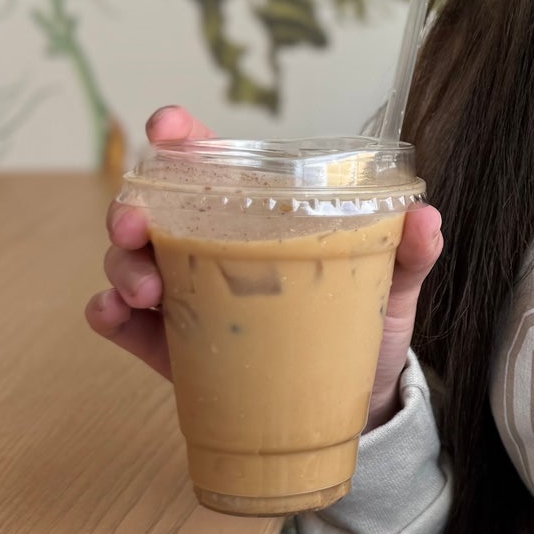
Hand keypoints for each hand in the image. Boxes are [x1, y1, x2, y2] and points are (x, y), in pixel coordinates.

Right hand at [86, 105, 444, 426]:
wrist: (353, 405)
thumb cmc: (362, 326)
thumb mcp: (390, 286)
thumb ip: (408, 253)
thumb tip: (426, 218)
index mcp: (254, 218)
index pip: (206, 165)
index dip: (178, 138)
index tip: (167, 128)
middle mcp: (206, 248)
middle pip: (149, 211)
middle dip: (129, 210)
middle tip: (136, 228)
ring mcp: (183, 297)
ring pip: (127, 262)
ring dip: (122, 266)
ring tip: (144, 291)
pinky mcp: (170, 348)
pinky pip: (122, 323)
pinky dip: (107, 314)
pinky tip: (114, 314)